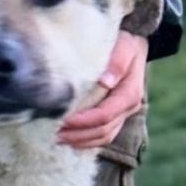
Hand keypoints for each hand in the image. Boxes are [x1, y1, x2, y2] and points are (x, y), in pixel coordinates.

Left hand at [59, 30, 147, 151]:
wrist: (133, 47)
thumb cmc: (125, 44)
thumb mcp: (124, 47)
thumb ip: (117, 62)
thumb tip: (105, 81)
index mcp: (130, 94)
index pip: (104, 115)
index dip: (82, 121)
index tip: (61, 119)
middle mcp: (128, 108)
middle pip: (102, 131)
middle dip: (76, 134)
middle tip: (52, 133)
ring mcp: (123, 115)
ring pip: (103, 137)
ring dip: (79, 141)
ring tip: (56, 139)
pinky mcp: (116, 117)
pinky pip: (102, 136)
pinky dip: (85, 140)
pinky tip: (67, 139)